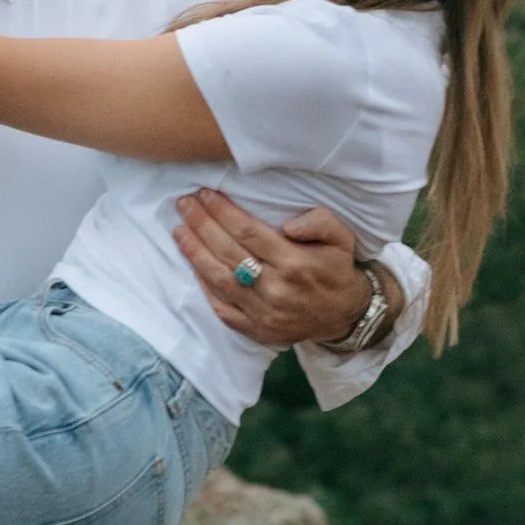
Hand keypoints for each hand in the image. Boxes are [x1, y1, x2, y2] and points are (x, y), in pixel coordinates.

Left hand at [172, 192, 373, 349]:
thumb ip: (318, 221)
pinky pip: (223, 310)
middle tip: (184, 205)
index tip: (205, 194)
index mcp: (295, 263)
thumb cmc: (337, 268)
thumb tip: (287, 224)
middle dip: (202, 225)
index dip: (223, 212)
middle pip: (228, 253)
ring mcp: (264, 314)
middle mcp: (276, 290)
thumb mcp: (341, 237)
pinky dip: (205, 289)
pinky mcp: (257, 330)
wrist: (344, 315)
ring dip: (195, 254)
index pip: (248, 233)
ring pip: (220, 281)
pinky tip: (193, 266)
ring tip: (179, 231)